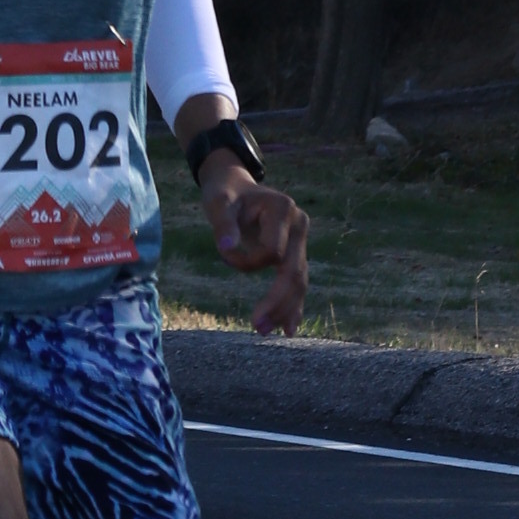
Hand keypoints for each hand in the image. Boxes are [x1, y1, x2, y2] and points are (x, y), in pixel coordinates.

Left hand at [198, 154, 308, 336]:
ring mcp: (300, 239)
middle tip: (257, 327)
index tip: (224, 251)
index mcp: (283, 208)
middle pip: (294, 271)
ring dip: (284, 309)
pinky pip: (297, 281)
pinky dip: (292, 305)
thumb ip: (223, 223)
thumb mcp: (218, 203)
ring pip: (299, 281)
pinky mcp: (296, 251)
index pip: (271, 251)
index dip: (246, 260)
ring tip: (265, 331)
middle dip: (277, 301)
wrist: (236, 187)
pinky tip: (288, 328)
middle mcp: (299, 223)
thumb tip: (228, 247)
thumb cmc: (225, 194)